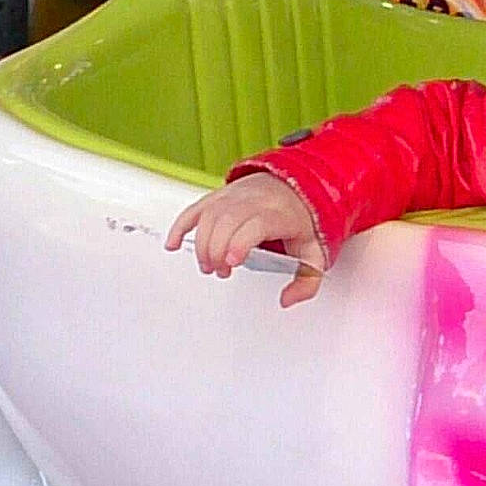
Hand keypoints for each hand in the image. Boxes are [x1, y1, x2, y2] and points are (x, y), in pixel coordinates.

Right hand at [166, 173, 328, 306]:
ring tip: (209, 266)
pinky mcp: (218, 197)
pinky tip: (172, 244)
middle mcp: (254, 202)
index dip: (240, 241)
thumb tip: (288, 299)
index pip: (256, 223)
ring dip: (202, 244)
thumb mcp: (314, 252)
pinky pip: (194, 208)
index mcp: (279, 215)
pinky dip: (180, 226)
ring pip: (209, 216)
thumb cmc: (300, 221)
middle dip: (217, 249)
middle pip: (227, 221)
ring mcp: (234, 197)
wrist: (294, 186)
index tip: (232, 261)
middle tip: (221, 271)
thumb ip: (307, 281)